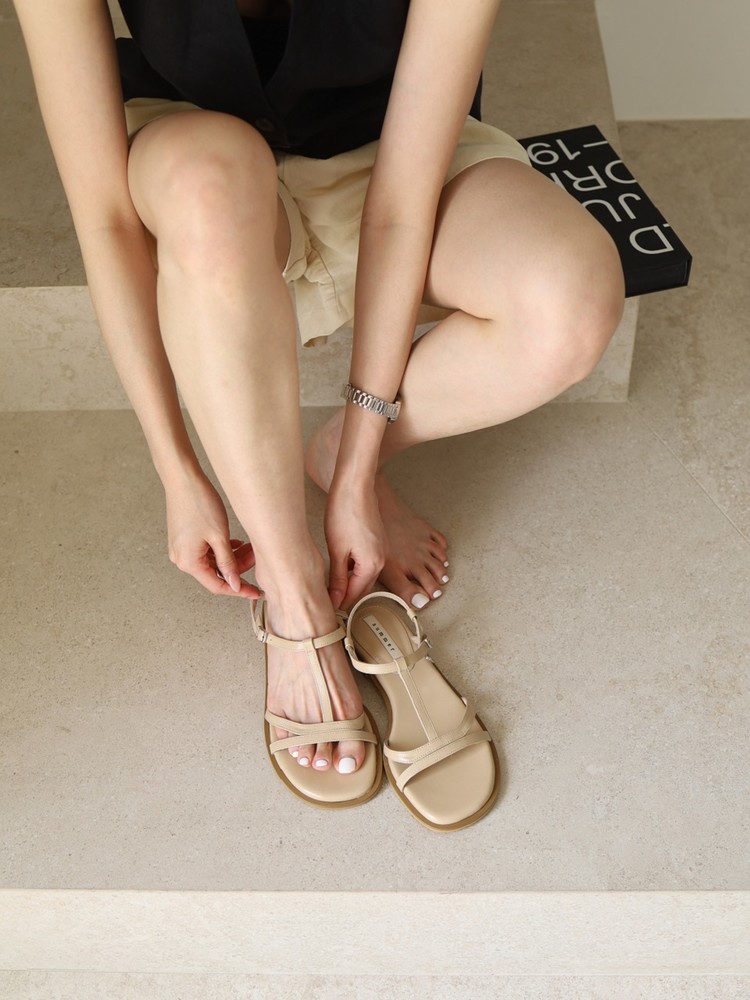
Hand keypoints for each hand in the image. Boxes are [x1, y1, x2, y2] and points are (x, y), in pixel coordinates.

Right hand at [165, 470, 260, 599]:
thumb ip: (228, 564)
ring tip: (250, 547)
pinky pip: (207, 551)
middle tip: (257, 558)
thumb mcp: (219, 537)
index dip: (238, 590)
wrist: (183, 479)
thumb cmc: (198, 504)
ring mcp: (182, 549)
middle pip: (216, 573)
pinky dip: (222, 549)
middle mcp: (182, 559)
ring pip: (213, 561)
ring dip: (232, 557)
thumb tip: (235, 584)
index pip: (218, 586)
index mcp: (189, 562)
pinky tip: (237, 542)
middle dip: (238, 568)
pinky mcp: (185, 539)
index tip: (255, 592)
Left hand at [325, 481, 385, 610]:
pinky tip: (340, 564)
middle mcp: (381, 559)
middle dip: (346, 594)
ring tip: (330, 583)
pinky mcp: (377, 540)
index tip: (327, 608)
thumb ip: (337, 578)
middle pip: (362, 586)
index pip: (355, 594)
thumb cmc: (344, 513)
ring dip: (350, 581)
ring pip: (364, 574)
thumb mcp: (336, 551)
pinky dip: (354, 567)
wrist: (355, 486)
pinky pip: (366, 561)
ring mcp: (381, 549)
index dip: (339, 602)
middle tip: (327, 600)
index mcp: (372, 565)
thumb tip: (334, 599)